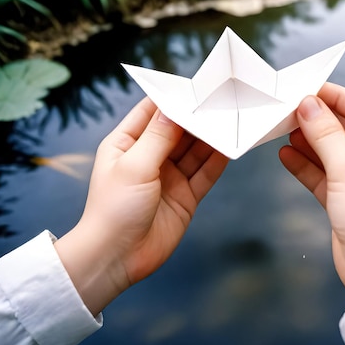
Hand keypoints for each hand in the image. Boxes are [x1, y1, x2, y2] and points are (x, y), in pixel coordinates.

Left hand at [55, 98, 227, 314]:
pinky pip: (205, 173)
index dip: (172, 99)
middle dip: (198, 118)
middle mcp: (149, 157)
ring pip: (195, 151)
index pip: (151, 112)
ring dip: (211, 138)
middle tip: (222, 102)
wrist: (118, 258)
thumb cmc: (114, 209)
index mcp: (127, 143)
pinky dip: (218, 161)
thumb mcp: (134, 165)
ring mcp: (169, 177)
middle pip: (179, 131)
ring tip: (231, 120)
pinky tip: (231, 147)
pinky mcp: (186, 196)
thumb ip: (159, 136)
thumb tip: (175, 108)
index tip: (195, 86)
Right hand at [279, 83, 344, 300]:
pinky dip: (306, 166)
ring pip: (331, 152)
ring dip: (308, 142)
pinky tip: (285, 155)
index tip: (307, 87)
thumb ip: (326, 134)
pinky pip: (324, 174)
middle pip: (344, 129)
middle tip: (288, 108)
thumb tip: (308, 104)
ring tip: (282, 129)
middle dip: (317, 119)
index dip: (334, 96)